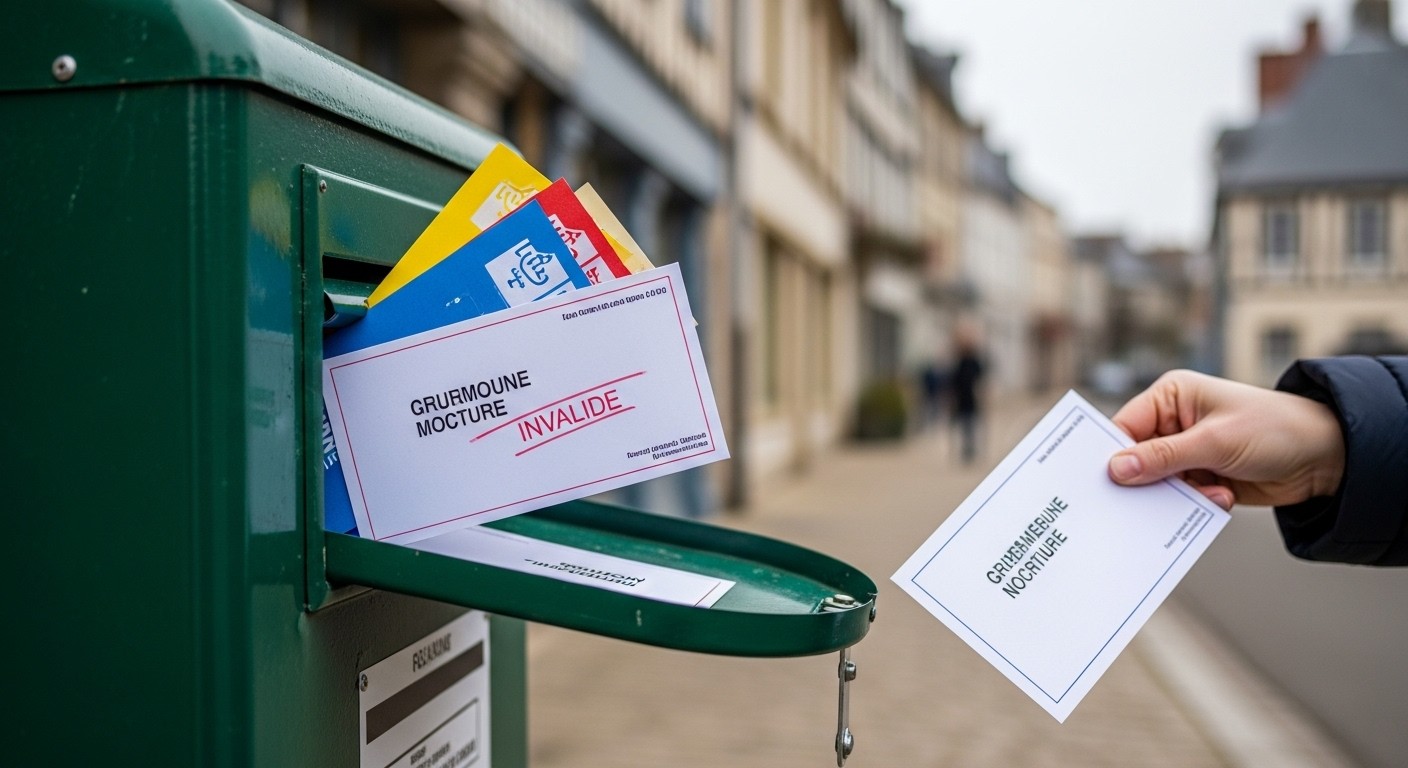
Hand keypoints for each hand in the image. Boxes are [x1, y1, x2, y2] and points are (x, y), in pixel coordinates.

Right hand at [1107, 370, 1344, 509]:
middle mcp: (1174, 422)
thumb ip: (1163, 457)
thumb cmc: (1274, 429)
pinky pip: (1179, 497)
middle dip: (1144, 480)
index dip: (1112, 453)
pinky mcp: (1202, 477)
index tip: (1101, 481)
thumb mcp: (1214, 441)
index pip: (1125, 426)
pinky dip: (1194, 504)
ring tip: (1204, 494)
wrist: (1327, 457)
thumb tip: (1116, 469)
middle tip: (1139, 502)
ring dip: (1176, 495)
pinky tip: (1221, 497)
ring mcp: (1188, 451)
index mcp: (1171, 397)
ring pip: (1157, 482)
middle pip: (1136, 457)